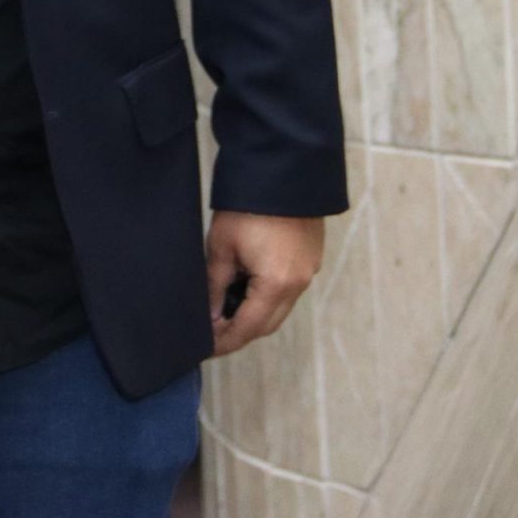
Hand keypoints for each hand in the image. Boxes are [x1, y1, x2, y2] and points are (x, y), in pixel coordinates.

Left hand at [206, 211, 325, 357]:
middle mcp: (298, 283)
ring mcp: (308, 270)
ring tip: (224, 311)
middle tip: (212, 333)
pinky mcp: (310, 257)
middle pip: (267, 324)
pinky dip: (268, 297)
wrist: (283, 168)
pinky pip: (289, 290)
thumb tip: (210, 316)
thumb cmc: (248, 205)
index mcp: (277, 285)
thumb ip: (214, 287)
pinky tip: (246, 289)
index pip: (247, 329)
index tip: (206, 349)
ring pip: (279, 308)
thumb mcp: (221, 247)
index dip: (225, 342)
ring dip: (254, 315)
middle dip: (240, 332)